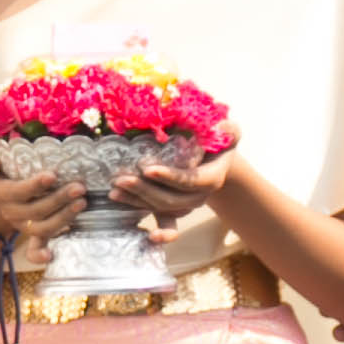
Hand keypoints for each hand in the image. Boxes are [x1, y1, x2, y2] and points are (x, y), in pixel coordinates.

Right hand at [0, 156, 79, 286]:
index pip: (16, 192)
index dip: (34, 186)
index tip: (53, 175)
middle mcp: (8, 212)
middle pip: (35, 211)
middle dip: (59, 199)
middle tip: (79, 188)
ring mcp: (21, 225)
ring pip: (42, 228)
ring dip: (63, 218)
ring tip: (81, 203)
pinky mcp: (31, 233)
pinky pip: (33, 250)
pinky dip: (40, 255)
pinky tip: (50, 256)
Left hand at [115, 135, 239, 245]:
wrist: (215, 161)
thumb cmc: (219, 141)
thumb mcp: (227, 133)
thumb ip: (229, 130)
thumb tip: (222, 127)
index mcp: (211, 178)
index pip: (190, 181)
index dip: (169, 177)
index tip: (147, 169)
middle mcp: (198, 196)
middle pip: (171, 199)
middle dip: (145, 190)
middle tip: (121, 179)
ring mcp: (186, 205)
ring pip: (161, 208)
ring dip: (136, 200)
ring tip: (115, 189)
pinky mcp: (174, 208)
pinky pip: (159, 216)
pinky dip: (144, 216)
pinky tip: (129, 214)